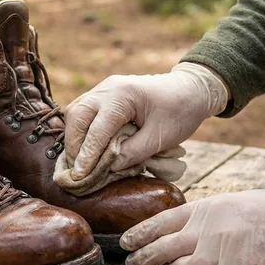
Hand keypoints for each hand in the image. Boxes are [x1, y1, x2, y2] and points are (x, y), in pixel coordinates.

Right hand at [64, 63, 227, 179]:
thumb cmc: (180, 112)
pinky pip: (82, 110)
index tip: (81, 176)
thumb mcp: (159, 138)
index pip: (97, 129)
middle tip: (76, 170)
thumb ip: (132, 153)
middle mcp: (108, 88)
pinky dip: (79, 129)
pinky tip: (84, 147)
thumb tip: (106, 168)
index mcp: (123, 95)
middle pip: (77, 116)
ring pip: (75, 112)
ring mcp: (104, 88)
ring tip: (78, 161)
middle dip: (73, 144)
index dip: (87, 155)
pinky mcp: (104, 94)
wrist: (190, 89)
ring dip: (73, 137)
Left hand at [120, 187, 264, 264]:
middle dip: (141, 258)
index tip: (125, 242)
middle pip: (159, 249)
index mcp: (206, 209)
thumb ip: (206, 217)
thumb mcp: (235, 203)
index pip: (159, 222)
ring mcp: (219, 257)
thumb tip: (182, 230)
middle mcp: (206, 232)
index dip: (138, 234)